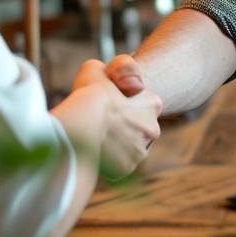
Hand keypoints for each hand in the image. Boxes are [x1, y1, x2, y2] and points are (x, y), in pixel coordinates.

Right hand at [72, 59, 161, 178]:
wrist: (82, 123)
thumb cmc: (90, 92)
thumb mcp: (98, 68)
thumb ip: (109, 73)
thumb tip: (112, 80)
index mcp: (153, 103)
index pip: (144, 103)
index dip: (125, 102)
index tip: (111, 103)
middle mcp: (153, 129)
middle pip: (137, 128)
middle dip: (123, 127)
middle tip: (102, 123)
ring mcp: (140, 151)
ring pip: (127, 148)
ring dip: (116, 145)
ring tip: (95, 137)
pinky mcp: (126, 168)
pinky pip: (116, 164)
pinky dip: (106, 160)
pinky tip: (93, 150)